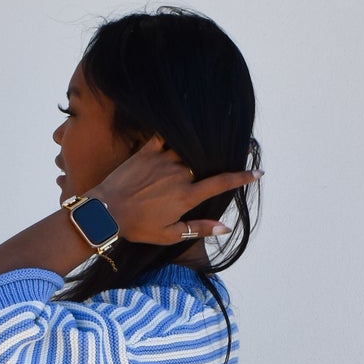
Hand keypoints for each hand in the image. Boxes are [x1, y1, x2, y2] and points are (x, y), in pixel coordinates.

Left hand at [91, 136, 259, 245]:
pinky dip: (173, 132)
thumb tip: (226, 227)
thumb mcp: (170, 234)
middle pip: (204, 163)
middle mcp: (179, 174)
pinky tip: (180, 129)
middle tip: (216, 161)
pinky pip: (164, 135)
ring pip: (186, 148)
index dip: (242, 178)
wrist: (105, 212)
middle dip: (215, 160)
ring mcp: (162, 160)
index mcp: (187, 196)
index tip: (258, 172)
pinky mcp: (146, 151)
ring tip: (200, 146)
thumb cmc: (137, 227)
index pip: (221, 183)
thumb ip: (199, 228)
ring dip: (195, 148)